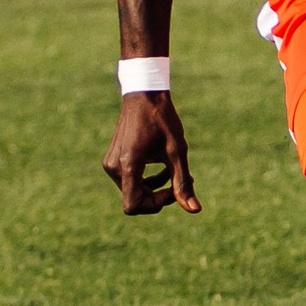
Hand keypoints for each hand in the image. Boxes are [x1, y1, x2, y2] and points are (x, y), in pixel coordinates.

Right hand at [104, 91, 200, 214]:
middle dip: (159, 195)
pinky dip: (145, 178)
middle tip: (184, 179)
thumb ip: (182, 182)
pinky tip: (162, 165)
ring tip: (175, 171)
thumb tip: (195, 210)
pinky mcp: (113, 159)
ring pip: (132, 190)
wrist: (144, 94)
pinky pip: (128, 179)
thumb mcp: (177, 151)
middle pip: (135, 199)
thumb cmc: (162, 119)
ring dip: (154, 187)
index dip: (155, 205)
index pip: (133, 206)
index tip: (173, 190)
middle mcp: (114, 167)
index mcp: (127, 165)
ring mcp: (110, 163)